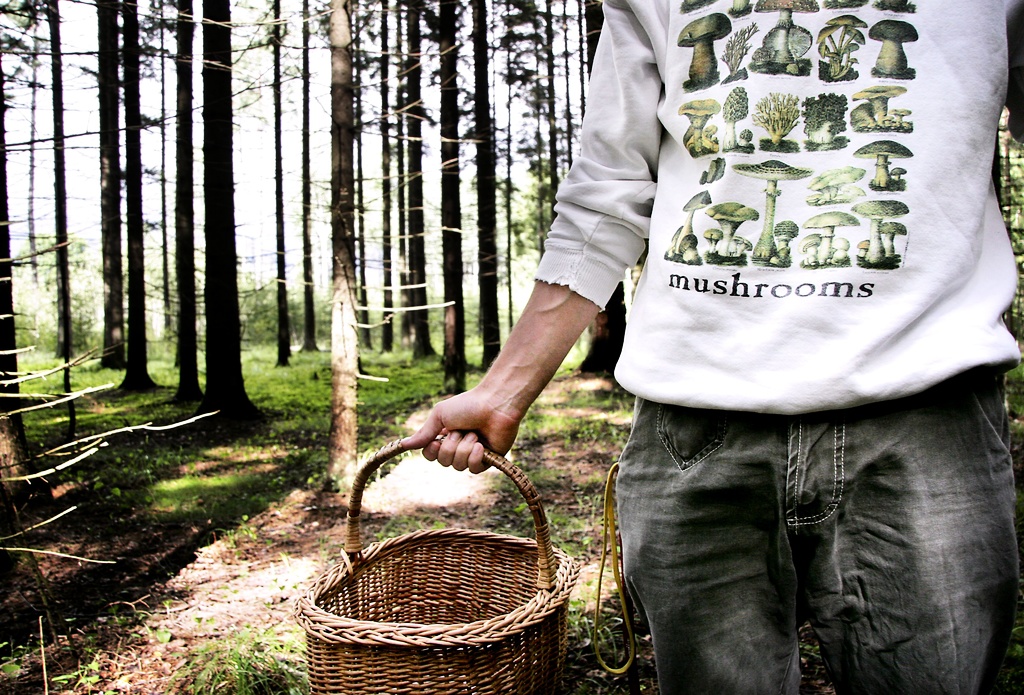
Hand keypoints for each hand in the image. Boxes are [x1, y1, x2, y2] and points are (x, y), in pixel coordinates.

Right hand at [402, 388, 521, 473]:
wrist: (496, 404)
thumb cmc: (468, 405)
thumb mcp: (440, 416)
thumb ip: (424, 433)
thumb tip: (403, 445)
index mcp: (446, 435)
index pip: (430, 454)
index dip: (432, 451)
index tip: (436, 441)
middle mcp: (459, 446)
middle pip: (443, 462)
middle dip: (451, 446)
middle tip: (461, 430)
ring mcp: (473, 453)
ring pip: (458, 466)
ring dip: (464, 448)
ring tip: (474, 434)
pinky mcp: (489, 460)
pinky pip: (473, 469)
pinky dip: (475, 457)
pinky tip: (481, 445)